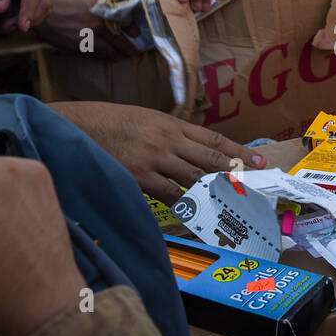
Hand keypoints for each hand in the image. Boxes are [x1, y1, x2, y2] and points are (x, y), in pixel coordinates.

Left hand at [0, 0, 51, 32]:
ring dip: (29, 20)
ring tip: (6, 26)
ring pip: (44, 8)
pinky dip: (27, 19)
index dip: (29, 10)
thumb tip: (1, 10)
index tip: (22, 27)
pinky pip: (38, 10)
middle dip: (30, 18)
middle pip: (44, 1)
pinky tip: (11, 22)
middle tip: (6, 28)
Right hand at [35, 0, 136, 59]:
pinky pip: (91, 55)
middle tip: (134, 50)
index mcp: (99, 8)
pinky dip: (100, 56)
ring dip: (116, 55)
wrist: (32, 5)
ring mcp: (84, 38)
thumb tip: (105, 8)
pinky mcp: (73, 47)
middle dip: (128, 48)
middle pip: (118, 41)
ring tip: (122, 56)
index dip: (131, 29)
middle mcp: (95, 25)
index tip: (137, 33)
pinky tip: (104, 56)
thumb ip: (96, 2)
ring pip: (106, 52)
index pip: (123, 22)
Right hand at [49, 101, 266, 199]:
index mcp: (171, 124)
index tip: (259, 161)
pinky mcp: (139, 175)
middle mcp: (168, 139)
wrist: (75, 125)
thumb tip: (191, 154)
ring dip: (214, 193)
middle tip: (256, 186)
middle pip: (210, 159)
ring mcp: (154, 157)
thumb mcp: (145, 120)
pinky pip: (169, 194)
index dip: (238, 151)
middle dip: (236, 173)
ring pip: (194, 178)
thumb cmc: (109, 123)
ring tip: (233, 206)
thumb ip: (169, 135)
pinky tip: (195, 214)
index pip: (213, 139)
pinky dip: (184, 205)